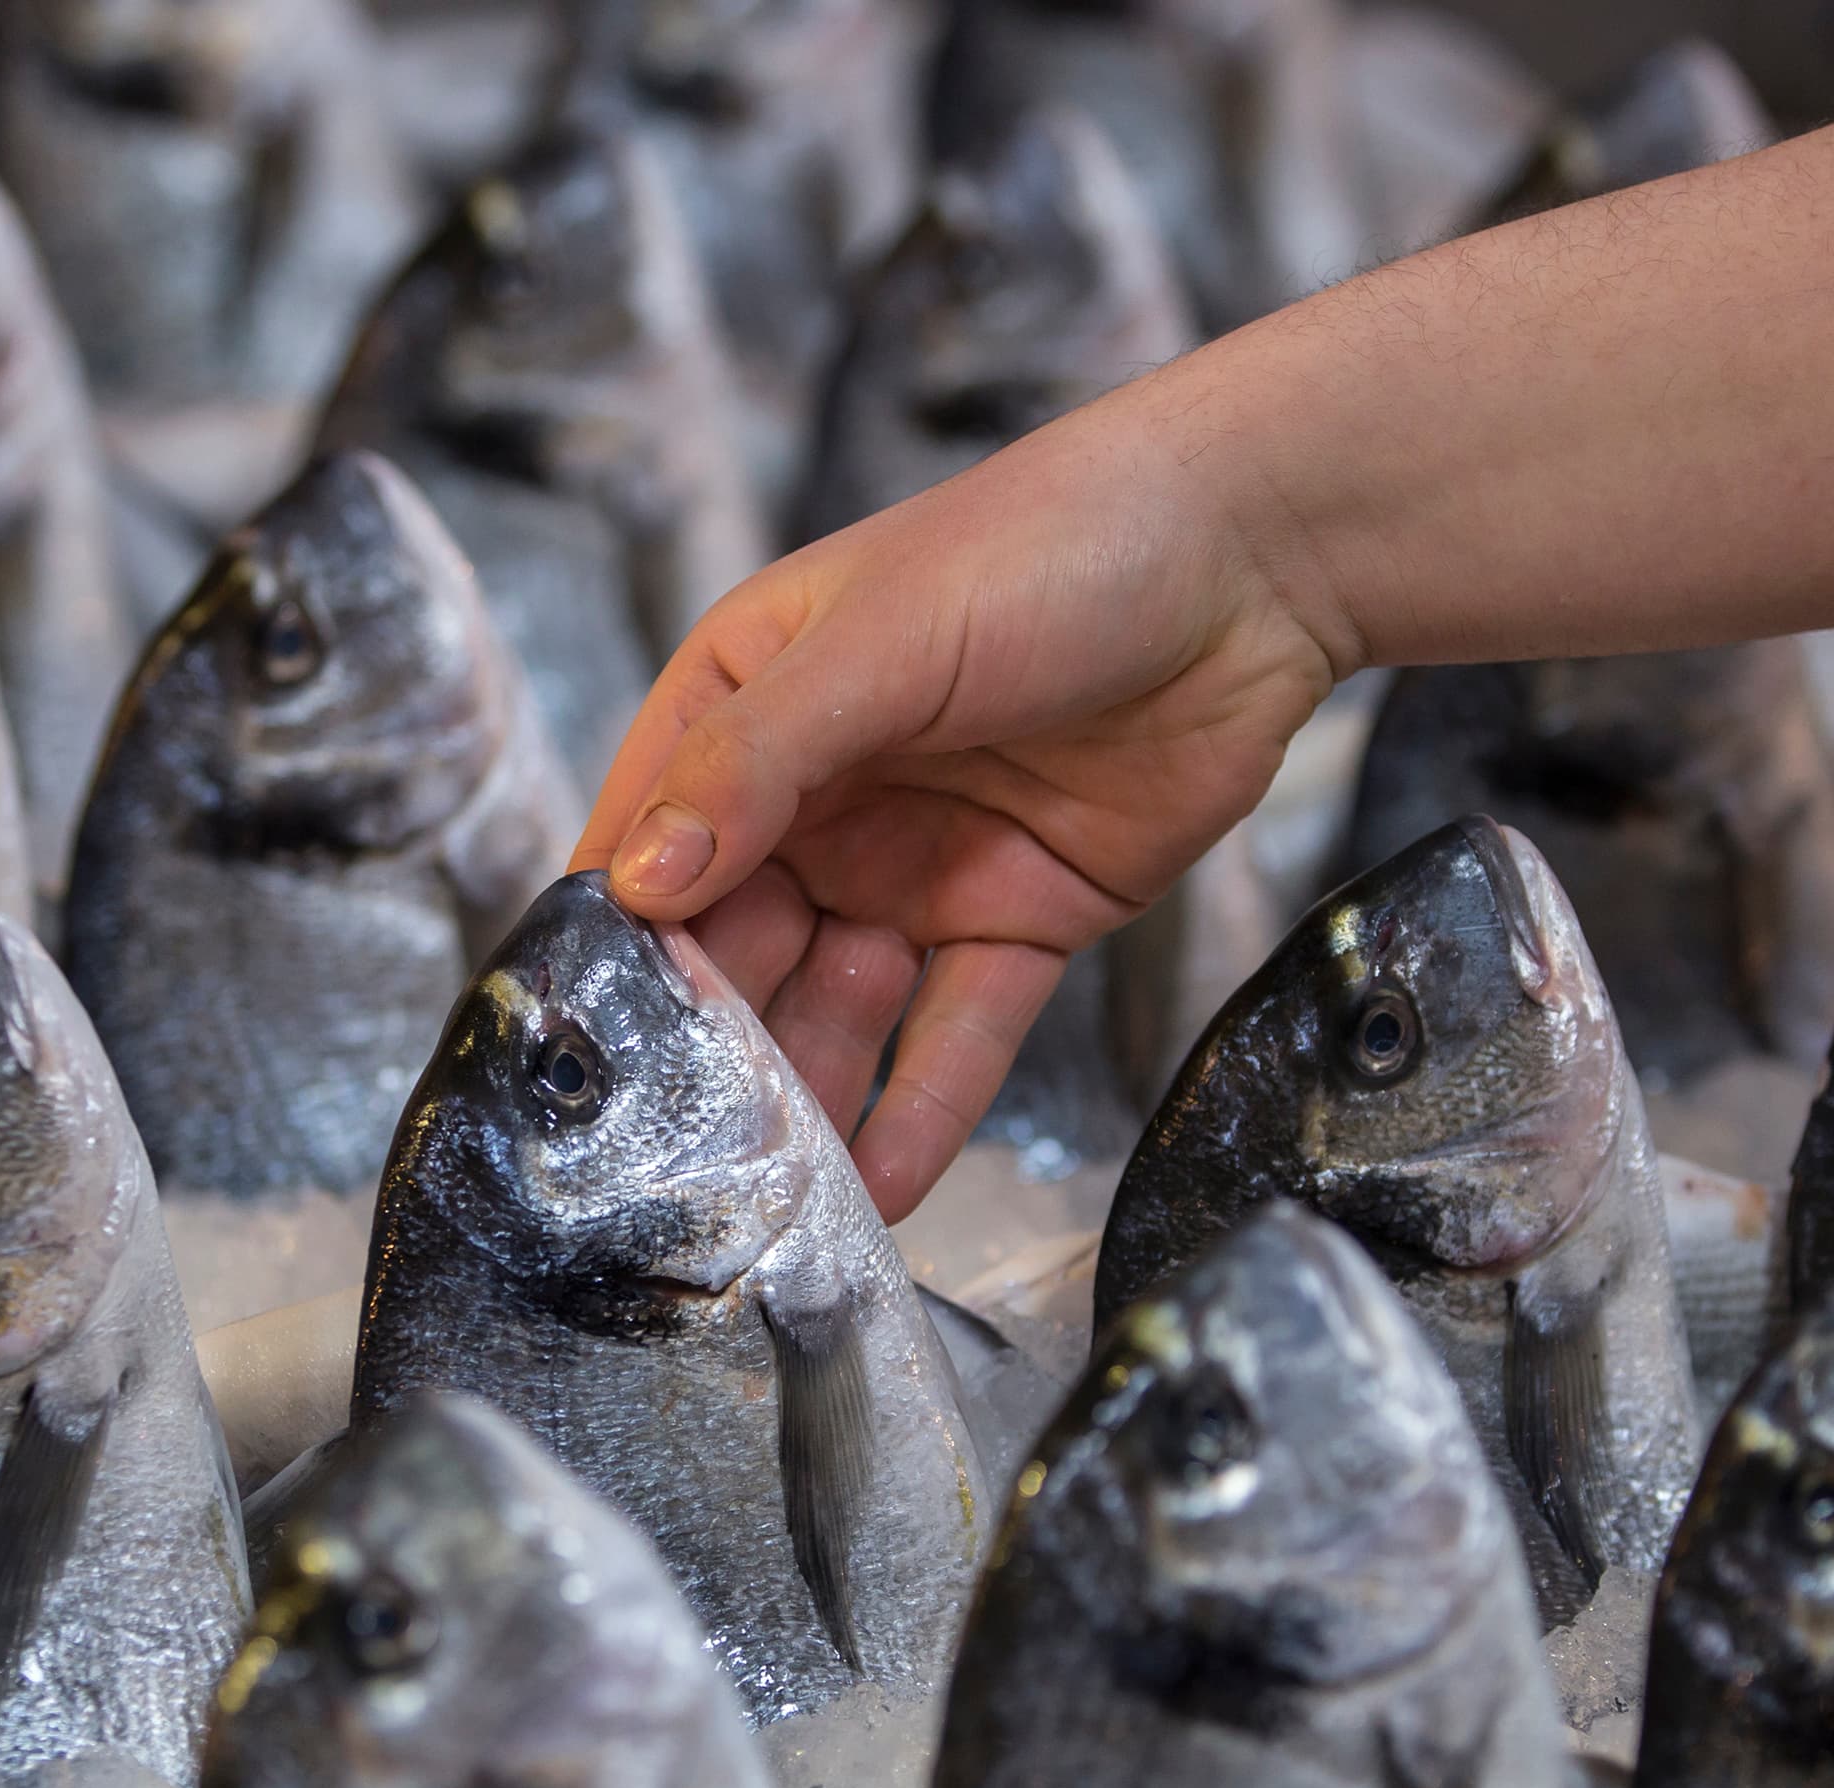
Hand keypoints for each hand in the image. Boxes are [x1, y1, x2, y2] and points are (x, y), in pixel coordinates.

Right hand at [572, 367, 1344, 1220]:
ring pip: (837, 1008)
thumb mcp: (880, 644)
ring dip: (805, 1097)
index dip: (611, 940)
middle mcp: (818, 800)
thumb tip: (635, 882)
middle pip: (736, 947)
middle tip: (676, 1154)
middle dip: (709, 1047)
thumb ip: (758, 764)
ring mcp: (915, 868)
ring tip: (772, 1196)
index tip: (581, 1046)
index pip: (647, 840)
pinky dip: (920, 1111)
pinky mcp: (1017, 924)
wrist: (1252, 558)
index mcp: (748, 705)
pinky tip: (881, 1189)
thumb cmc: (1051, 547)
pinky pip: (955, 1037)